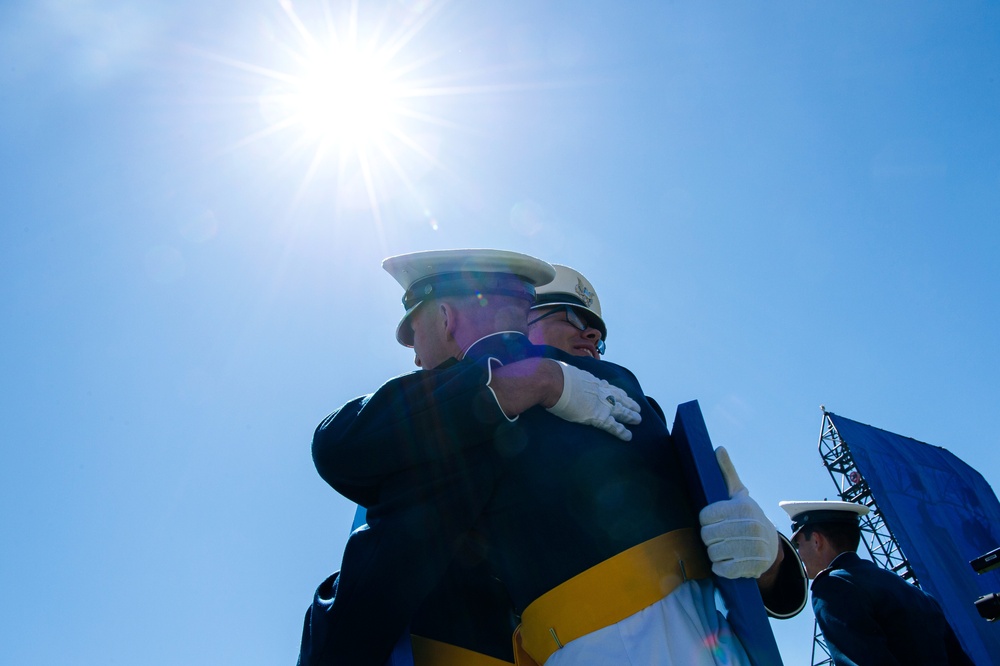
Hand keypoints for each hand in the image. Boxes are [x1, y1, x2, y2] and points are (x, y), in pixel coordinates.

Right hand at [545, 361, 640, 440]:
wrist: (554, 382)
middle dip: (629, 403)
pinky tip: (628, 436)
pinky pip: (613, 426)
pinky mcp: (598, 416)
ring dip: (630, 416)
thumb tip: (560, 375)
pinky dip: (622, 431)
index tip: (624, 394)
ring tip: (638, 420)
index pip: (608, 387)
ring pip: (621, 411)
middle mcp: (600, 391)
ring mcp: (601, 404)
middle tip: (637, 407)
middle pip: (619, 398)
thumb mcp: (567, 371)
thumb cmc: (555, 375)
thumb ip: (569, 376)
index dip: (617, 391)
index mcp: (592, 381)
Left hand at [699, 446, 778, 578]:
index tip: (712, 521)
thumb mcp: (738, 493)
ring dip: (713, 552)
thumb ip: (726, 472)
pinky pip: (722, 569)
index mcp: (742, 507)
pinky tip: (726, 561)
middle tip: (717, 536)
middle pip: (707, 536)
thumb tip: (718, 448)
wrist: (771, 544)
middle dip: (709, 537)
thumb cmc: (747, 515)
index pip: (705, 516)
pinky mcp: (751, 567)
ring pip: (712, 553)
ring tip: (722, 547)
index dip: (705, 520)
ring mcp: (752, 548)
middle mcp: (749, 526)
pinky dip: (720, 567)